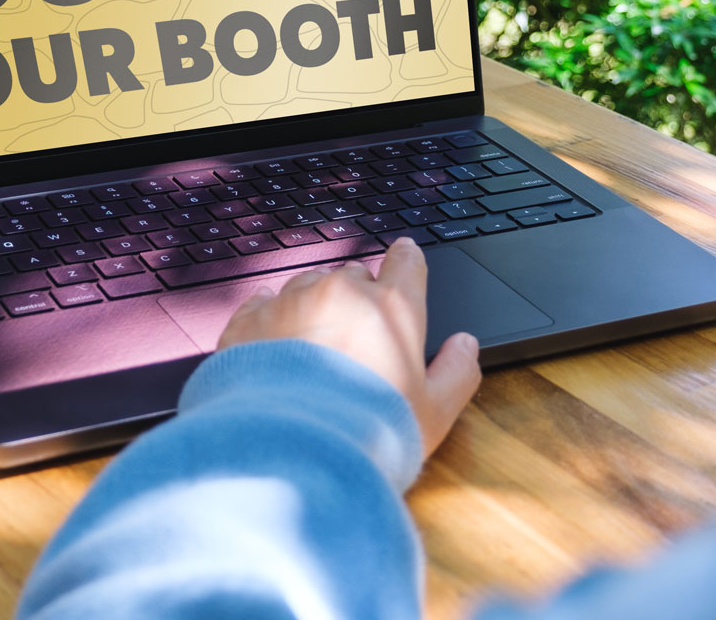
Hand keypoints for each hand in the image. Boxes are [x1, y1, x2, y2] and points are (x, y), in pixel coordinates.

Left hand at [218, 237, 481, 455]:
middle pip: (355, 277)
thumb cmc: (367, 435)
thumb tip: (465, 346)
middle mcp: (342, 291)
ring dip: (314, 308)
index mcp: (392, 307)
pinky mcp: (250, 318)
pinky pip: (264, 303)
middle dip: (358, 301)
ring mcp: (292, 300)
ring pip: (308, 286)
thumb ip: (456, 372)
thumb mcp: (433, 414)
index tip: (403, 261)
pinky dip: (272, 319)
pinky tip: (275, 346)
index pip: (406, 262)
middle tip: (356, 346)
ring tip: (312, 356)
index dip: (406, 262)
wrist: (289, 454)